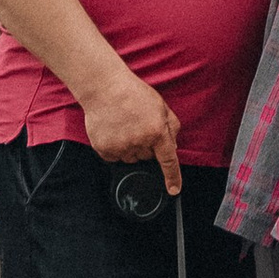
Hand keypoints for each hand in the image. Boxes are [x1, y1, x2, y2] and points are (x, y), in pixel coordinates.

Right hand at [86, 69, 181, 191]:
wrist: (104, 87)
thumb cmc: (133, 93)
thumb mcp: (160, 105)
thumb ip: (171, 126)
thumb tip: (173, 146)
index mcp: (156, 131)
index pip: (168, 161)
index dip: (173, 177)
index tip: (173, 190)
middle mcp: (139, 142)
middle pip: (147, 157)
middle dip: (147, 146)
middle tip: (139, 126)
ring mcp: (120, 147)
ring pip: (131, 159)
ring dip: (131, 148)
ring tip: (125, 126)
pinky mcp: (104, 148)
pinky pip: (114, 158)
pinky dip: (115, 148)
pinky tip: (114, 131)